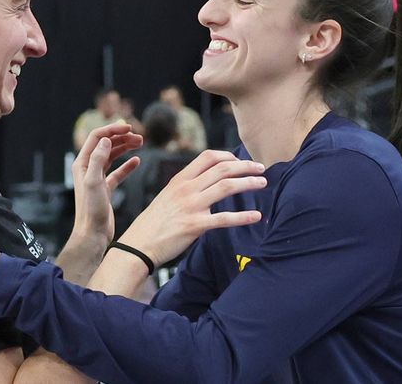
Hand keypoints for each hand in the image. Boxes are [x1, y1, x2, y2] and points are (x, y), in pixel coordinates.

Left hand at [71, 123, 141, 243]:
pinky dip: (128, 166)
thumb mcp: (93, 182)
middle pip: (106, 144)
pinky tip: (137, 161)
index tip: (129, 127)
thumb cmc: (91, 210)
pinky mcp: (106, 188)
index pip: (97, 138)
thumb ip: (98, 159)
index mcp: (82, 163)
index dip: (112, 130)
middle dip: (122, 137)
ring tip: (140, 143)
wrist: (93, 234)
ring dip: (126, 148)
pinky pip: (118, 172)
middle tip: (139, 137)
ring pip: (113, 156)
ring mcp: (97, 178)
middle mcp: (88, 168)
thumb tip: (106, 140)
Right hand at [118, 150, 265, 266]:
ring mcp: (191, 206)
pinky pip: (224, 219)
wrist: (139, 245)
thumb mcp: (167, 196)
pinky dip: (243, 216)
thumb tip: (207, 184)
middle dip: (245, 166)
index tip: (241, 161)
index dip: (228, 156)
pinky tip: (256, 216)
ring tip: (263, 183)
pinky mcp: (195, 226)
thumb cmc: (154, 223)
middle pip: (222, 168)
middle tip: (261, 169)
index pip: (208, 157)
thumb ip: (186, 188)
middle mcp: (187, 189)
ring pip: (227, 187)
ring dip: (249, 183)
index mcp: (180, 180)